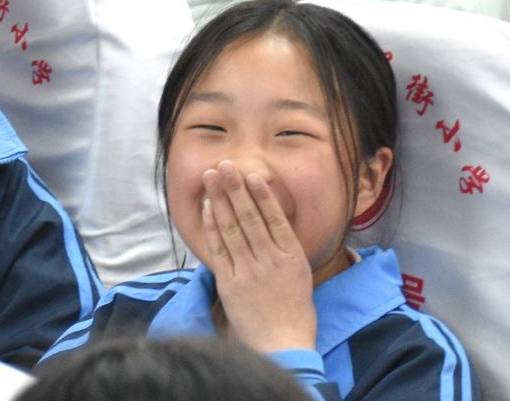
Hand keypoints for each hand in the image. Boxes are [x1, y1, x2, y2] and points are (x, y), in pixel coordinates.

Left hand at [202, 160, 316, 353]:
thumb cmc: (294, 312)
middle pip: (250, 218)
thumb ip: (285, 249)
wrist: (283, 344)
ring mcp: (249, 272)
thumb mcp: (300, 275)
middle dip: (235, 188)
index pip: (275, 219)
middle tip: (225, 165)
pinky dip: (213, 228)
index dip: (261, 195)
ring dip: (220, 200)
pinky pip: (219, 250)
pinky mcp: (230, 284)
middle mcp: (270, 261)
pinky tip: (209, 210)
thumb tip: (272, 223)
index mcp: (292, 257)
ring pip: (232, 229)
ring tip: (212, 179)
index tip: (251, 175)